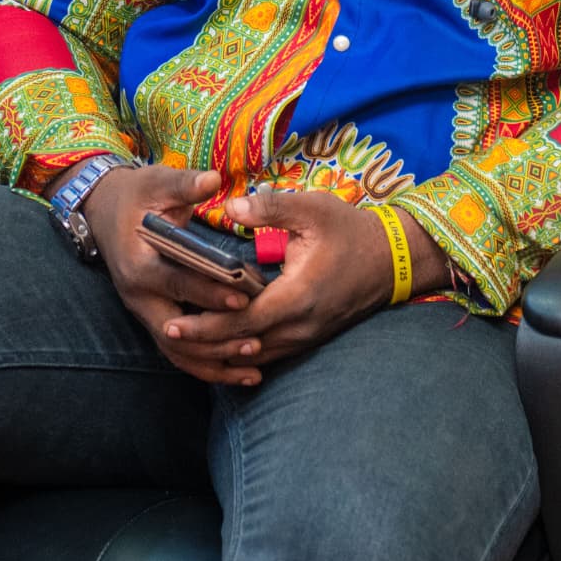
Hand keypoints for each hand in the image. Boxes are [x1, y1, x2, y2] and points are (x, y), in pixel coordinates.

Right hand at [80, 166, 259, 384]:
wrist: (104, 211)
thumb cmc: (136, 195)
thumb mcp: (158, 183)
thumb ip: (186, 185)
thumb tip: (213, 179)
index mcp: (139, 265)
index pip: (177, 283)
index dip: (209, 292)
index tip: (243, 298)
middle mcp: (138, 296)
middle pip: (176, 332)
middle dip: (216, 340)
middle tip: (257, 341)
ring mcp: (144, 312)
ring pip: (177, 351)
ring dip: (214, 363)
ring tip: (254, 369)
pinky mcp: (153, 319)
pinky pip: (178, 352)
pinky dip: (206, 366)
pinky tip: (240, 373)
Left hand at [163, 191, 428, 377]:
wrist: (393, 259)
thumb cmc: (351, 231)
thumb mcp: (313, 209)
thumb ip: (271, 206)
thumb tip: (231, 205)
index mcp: (298, 296)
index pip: (242, 322)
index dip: (206, 326)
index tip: (174, 323)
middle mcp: (301, 326)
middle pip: (243, 345)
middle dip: (203, 342)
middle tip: (167, 331)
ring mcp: (307, 336)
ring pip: (256, 355)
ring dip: (221, 352)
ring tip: (186, 341)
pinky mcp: (310, 337)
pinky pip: (271, 354)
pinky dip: (243, 352)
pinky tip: (221, 346)